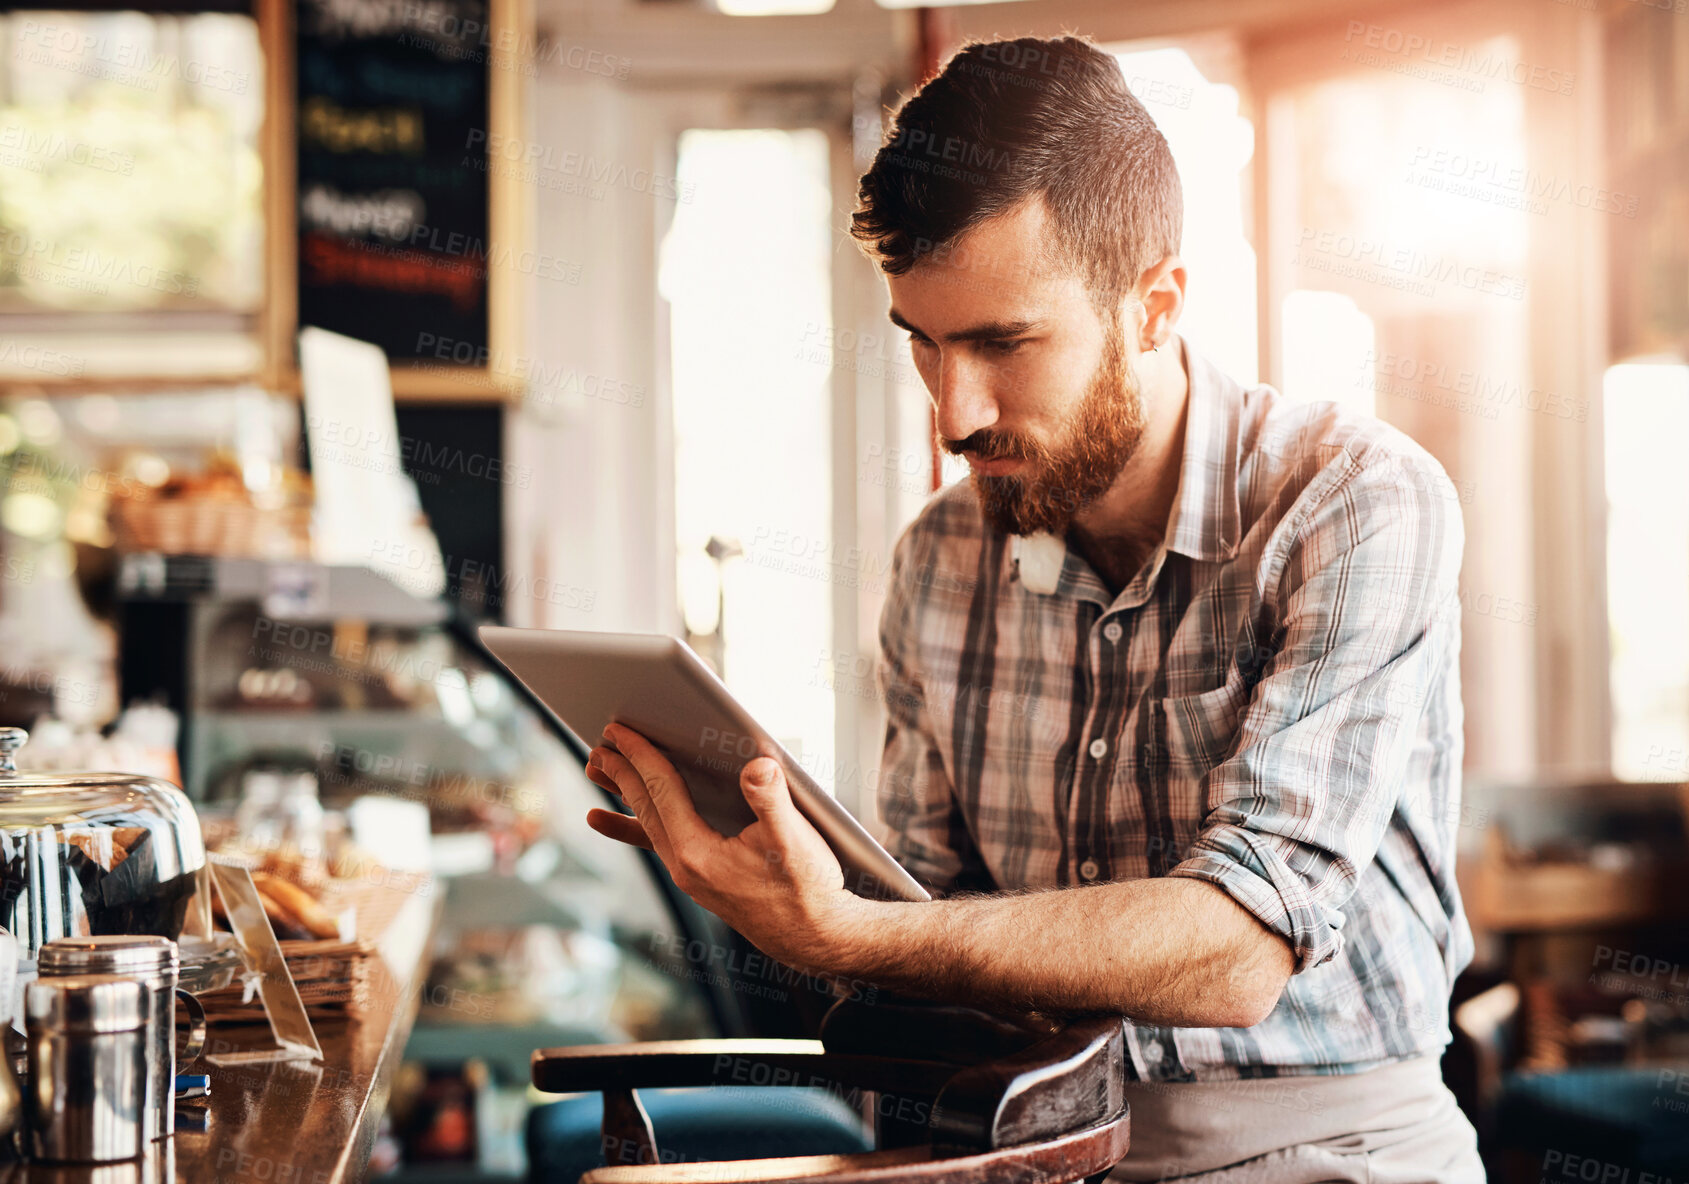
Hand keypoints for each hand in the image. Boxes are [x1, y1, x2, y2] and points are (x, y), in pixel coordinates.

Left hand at [583, 722, 873, 974]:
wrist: (813, 936)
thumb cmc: (807, 889)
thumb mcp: (794, 840)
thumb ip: (772, 799)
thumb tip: (756, 765)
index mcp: (698, 854)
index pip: (661, 792)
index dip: (641, 756)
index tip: (621, 730)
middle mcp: (684, 866)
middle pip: (644, 807)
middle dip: (622, 771)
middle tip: (602, 740)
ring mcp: (689, 875)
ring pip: (645, 824)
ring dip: (622, 793)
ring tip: (596, 771)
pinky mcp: (699, 878)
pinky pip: (655, 843)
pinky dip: (628, 826)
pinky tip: (608, 820)